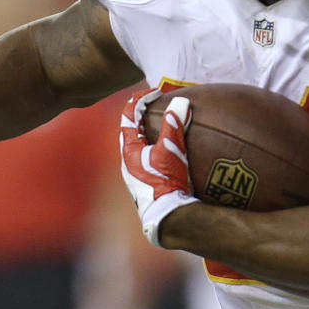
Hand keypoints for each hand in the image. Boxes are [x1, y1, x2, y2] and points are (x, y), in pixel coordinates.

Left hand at [120, 88, 197, 245]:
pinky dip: (156, 145)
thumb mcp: (171, 150)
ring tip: (164, 123)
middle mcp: (128, 161)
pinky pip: (147, 156)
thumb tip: (180, 101)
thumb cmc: (166, 182)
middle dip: (142, 114)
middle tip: (157, 104)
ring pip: (138, 144)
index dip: (141, 100)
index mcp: (129, 150)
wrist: (167, 216)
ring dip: (149, 130)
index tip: (157, 92)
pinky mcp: (146, 182)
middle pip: (130, 129)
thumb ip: (174, 125)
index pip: (128, 116)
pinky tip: (170, 150)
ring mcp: (136, 173)